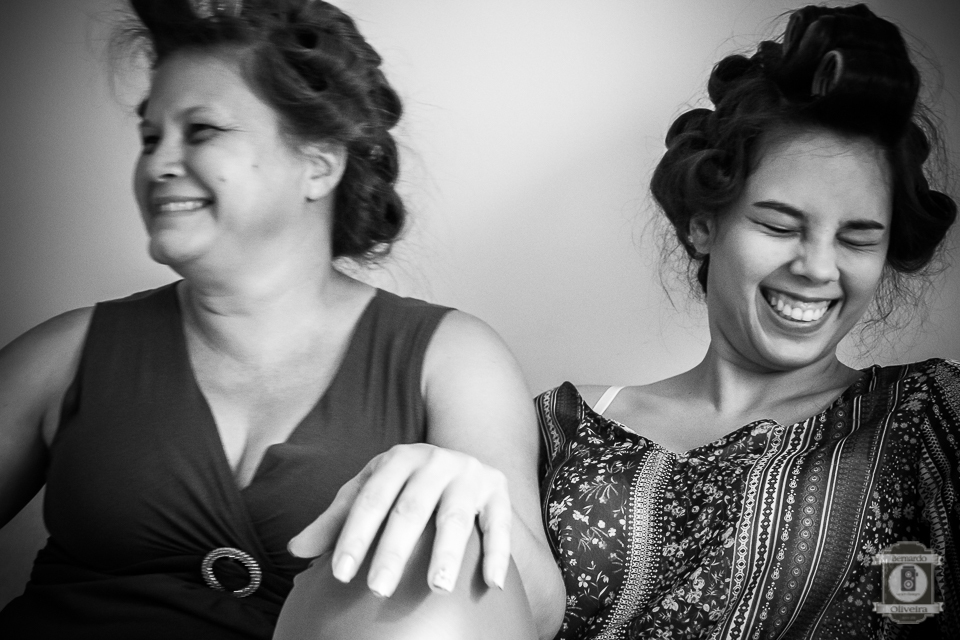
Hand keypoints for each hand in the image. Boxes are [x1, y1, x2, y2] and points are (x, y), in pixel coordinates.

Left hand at [288, 443, 512, 597]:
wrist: (461, 462)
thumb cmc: (405, 485)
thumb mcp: (371, 491)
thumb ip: (336, 520)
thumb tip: (295, 550)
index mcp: (398, 459)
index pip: (371, 498)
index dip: (354, 535)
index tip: (340, 574)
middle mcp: (435, 462)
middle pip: (411, 508)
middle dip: (394, 550)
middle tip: (379, 589)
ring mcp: (469, 475)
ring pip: (456, 516)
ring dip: (447, 552)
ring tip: (437, 587)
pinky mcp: (498, 491)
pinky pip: (500, 524)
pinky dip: (498, 554)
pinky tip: (491, 583)